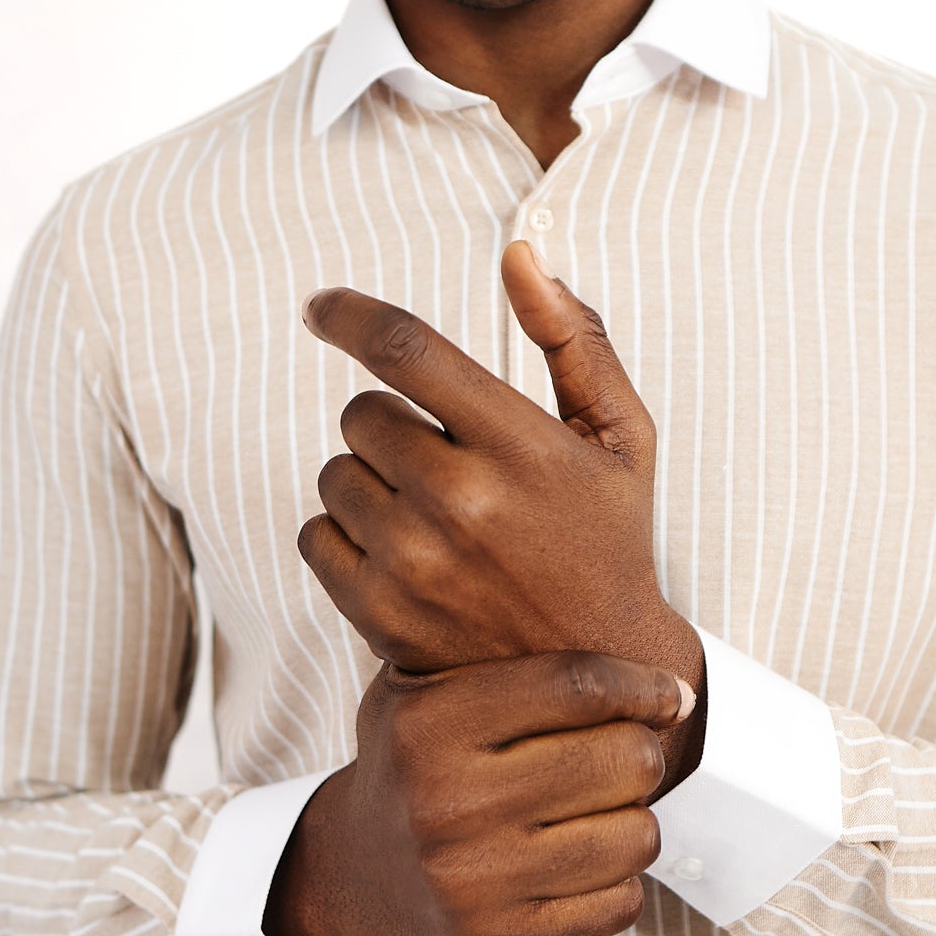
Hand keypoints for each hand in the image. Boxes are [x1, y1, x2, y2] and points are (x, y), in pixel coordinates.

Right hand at [264, 651, 689, 935]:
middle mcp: (445, 804)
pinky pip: (619, 904)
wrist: (360, 870)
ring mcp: (469, 881)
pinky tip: (582, 863)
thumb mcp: (432, 688)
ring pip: (636, 835)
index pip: (576, 686)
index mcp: (428, 725)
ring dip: (633, 821)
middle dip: (639, 755)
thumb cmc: (420, 765)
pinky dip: (617, 881)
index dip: (642, 686)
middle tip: (620, 760)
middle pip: (623, 759)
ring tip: (598, 813)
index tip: (669, 696)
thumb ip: (524, 666)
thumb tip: (676, 695)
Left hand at [297, 244, 704, 779]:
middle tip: (442, 458)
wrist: (596, 680)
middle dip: (392, 422)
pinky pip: (314, 535)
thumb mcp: (620, 438)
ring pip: (335, 472)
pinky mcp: (378, 613)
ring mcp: (414, 563)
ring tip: (430, 513)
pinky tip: (401, 553)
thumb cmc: (608, 541)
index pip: (407, 350)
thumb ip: (574, 339)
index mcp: (521, 447)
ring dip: (369, 479)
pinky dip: (345, 535)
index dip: (350, 315)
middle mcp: (462, 502)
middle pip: (362, 412)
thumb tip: (521, 254)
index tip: (320, 307)